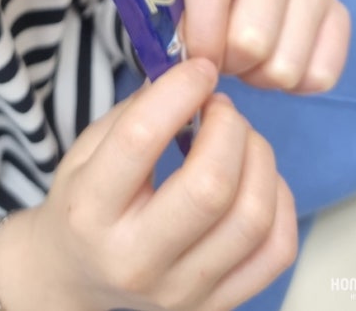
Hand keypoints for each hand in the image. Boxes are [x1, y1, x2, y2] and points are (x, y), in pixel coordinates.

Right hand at [0, 59, 296, 310]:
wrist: (77, 276)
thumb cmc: (82, 205)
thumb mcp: (86, 152)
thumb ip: (135, 113)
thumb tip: (192, 77)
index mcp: (89, 211)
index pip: (140, 140)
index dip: (179, 91)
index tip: (199, 68)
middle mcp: (135, 259)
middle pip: (211, 187)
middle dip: (229, 129)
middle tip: (221, 109)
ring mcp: (180, 292)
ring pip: (253, 218)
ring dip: (259, 158)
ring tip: (240, 140)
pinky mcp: (215, 307)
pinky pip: (277, 250)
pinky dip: (279, 200)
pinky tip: (255, 179)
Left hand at [178, 0, 350, 92]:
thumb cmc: (196, 4)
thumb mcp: (174, 6)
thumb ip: (173, 26)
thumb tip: (190, 62)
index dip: (198, 35)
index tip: (193, 55)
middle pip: (251, 39)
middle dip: (229, 63)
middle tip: (222, 56)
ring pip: (284, 67)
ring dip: (259, 77)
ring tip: (247, 59)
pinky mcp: (340, 14)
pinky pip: (320, 76)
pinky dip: (294, 85)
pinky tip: (275, 60)